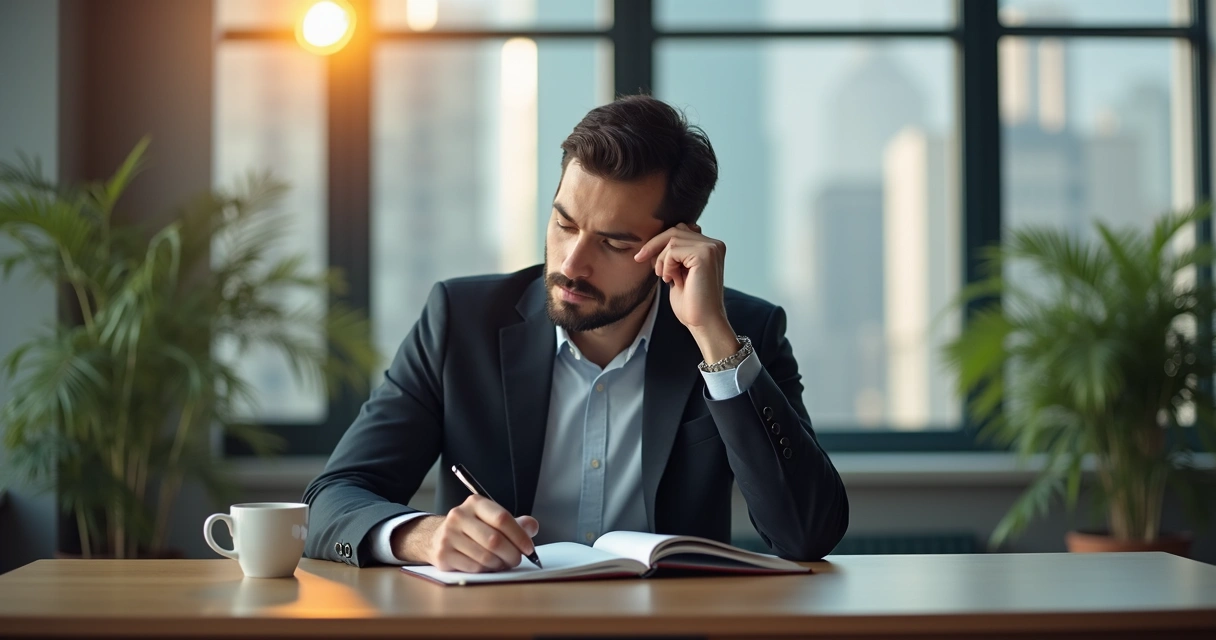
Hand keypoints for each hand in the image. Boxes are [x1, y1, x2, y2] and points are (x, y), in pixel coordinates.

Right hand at [391, 495, 539, 571]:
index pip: (502, 518)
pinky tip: (488, 566)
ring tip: (502, 563)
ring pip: (485, 556)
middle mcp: (459, 516)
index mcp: (475, 503)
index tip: (529, 548)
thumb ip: (514, 523)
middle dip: (512, 554)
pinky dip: (486, 570)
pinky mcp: (443, 555)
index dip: (519, 536)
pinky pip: (474, 567)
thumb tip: (532, 527)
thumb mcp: (491, 519)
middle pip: (494, 540)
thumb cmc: (471, 529)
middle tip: (517, 560)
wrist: (436, 537)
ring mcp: (449, 536)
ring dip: (499, 564)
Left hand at [634, 223, 739, 361]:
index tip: (643, 257)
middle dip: (654, 245)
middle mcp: (714, 244)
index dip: (660, 242)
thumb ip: (674, 256)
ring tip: (664, 277)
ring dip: (661, 259)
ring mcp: (711, 248)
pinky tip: (670, 279)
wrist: (702, 322)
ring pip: (672, 239)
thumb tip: (655, 242)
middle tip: (640, 259)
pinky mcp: (705, 255)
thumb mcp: (678, 273)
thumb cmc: (691, 303)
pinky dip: (666, 264)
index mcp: (710, 248)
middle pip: (675, 230)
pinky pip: (673, 249)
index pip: (680, 231)